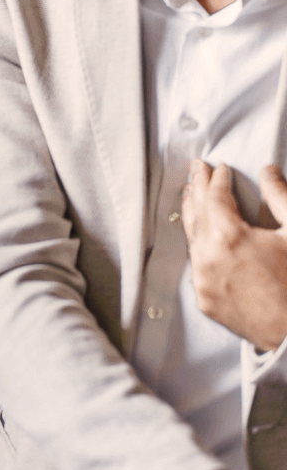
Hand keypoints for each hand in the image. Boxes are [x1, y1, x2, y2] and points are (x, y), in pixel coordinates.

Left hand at [182, 160, 286, 351]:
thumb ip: (281, 198)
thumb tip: (267, 171)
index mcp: (230, 238)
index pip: (215, 198)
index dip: (217, 179)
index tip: (219, 168)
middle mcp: (208, 258)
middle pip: (196, 214)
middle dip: (196, 188)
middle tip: (196, 169)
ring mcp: (203, 281)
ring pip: (192, 240)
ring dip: (193, 215)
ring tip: (193, 196)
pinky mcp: (205, 300)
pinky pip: (198, 266)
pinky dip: (200, 247)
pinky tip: (202, 237)